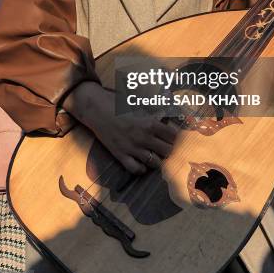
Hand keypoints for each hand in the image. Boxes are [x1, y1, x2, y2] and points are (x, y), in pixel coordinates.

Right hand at [63, 81, 178, 174]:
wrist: (97, 110)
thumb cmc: (119, 103)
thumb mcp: (140, 104)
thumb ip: (155, 111)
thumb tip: (167, 115)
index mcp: (150, 123)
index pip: (173, 136)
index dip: (176, 137)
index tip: (175, 136)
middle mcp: (143, 138)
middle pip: (167, 151)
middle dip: (169, 149)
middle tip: (167, 146)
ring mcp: (132, 148)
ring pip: (154, 163)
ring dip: (157, 159)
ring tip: (156, 154)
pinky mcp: (120, 155)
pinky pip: (136, 169)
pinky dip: (141, 168)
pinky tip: (142, 162)